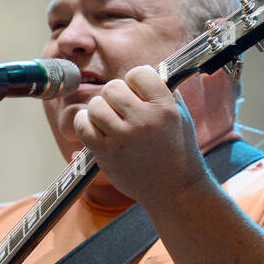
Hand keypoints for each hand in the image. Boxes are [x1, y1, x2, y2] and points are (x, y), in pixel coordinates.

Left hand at [71, 65, 211, 205]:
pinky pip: (83, 126)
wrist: (175, 190)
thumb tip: (141, 73)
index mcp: (164, 108)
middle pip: (113, 87)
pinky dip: (85, 123)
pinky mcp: (106, 154)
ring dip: (101, 110)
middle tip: (124, 110)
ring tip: (111, 120)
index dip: (136, 81)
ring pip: (96, 105)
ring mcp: (123, 138)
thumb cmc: (178, 150)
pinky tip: (95, 126)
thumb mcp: (180, 115)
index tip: (139, 93)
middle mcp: (143, 121)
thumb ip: (162, 92)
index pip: (139, 73)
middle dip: (117, 96)